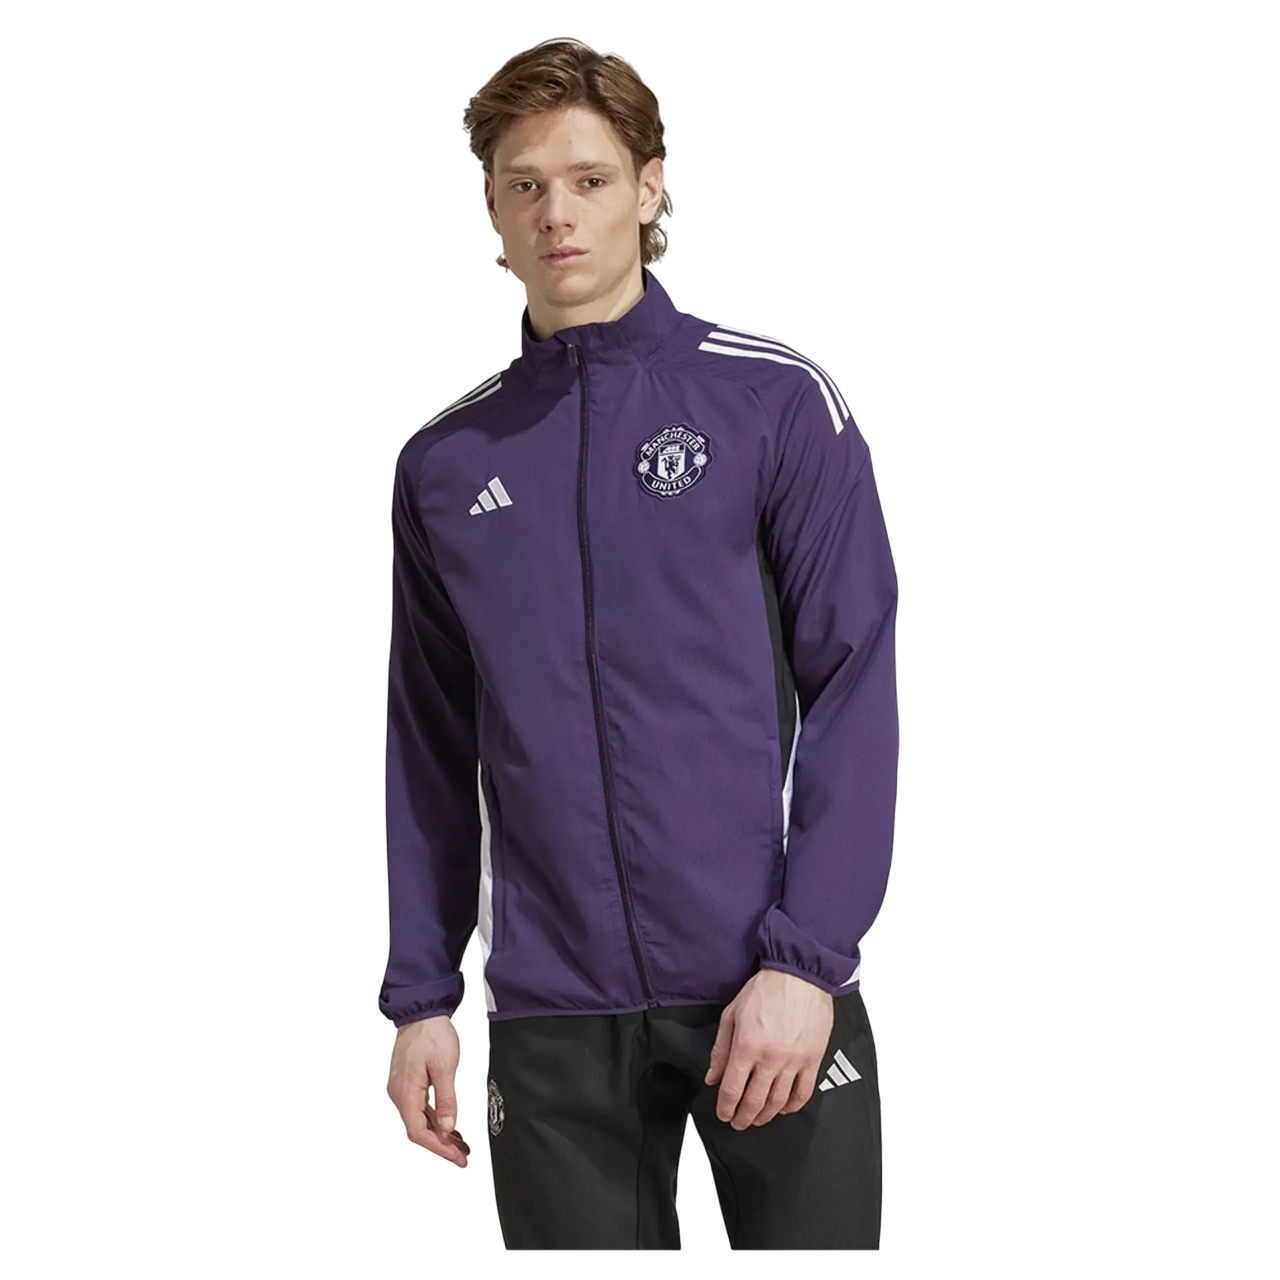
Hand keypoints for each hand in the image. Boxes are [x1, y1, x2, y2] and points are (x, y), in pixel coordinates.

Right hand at [386, 1014, 471, 1168]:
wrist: (422, 1011)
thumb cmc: (432, 1034)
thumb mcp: (445, 1067)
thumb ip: (447, 1099)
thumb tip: (448, 1126)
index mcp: (406, 1093)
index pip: (418, 1133)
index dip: (438, 1148)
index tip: (457, 1157)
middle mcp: (399, 1094)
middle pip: (419, 1129)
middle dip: (442, 1144)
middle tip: (463, 1155)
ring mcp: (402, 1088)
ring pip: (420, 1119)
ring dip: (440, 1133)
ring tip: (461, 1144)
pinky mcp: (407, 1082)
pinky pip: (421, 1108)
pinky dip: (435, 1118)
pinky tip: (449, 1123)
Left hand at [704, 968, 833, 1129]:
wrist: (799, 975)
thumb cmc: (763, 991)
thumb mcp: (732, 1014)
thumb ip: (721, 1049)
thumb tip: (712, 1078)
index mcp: (747, 1045)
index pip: (732, 1089)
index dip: (725, 1108)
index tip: (723, 1114)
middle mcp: (770, 1057)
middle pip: (754, 1102)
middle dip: (743, 1118)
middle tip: (738, 1123)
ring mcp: (794, 1060)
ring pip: (778, 1102)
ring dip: (765, 1116)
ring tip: (757, 1119)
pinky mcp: (813, 1059)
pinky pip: (803, 1093)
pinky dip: (791, 1107)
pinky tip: (782, 1108)